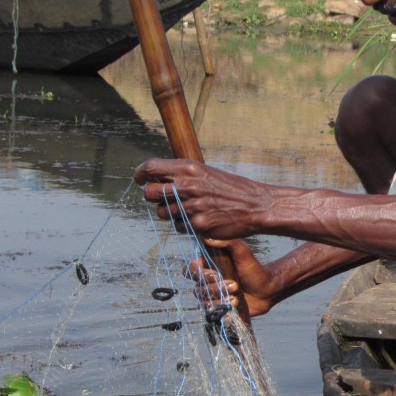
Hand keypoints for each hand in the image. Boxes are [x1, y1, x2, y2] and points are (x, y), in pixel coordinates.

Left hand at [134, 158, 270, 239]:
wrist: (256, 205)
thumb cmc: (232, 189)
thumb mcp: (207, 173)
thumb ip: (183, 175)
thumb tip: (158, 179)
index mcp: (189, 169)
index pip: (151, 168)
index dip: (140, 174)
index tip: (139, 178)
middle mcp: (187, 186)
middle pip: (149, 193)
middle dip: (151, 196)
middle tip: (161, 198)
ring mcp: (191, 207)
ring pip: (162, 213)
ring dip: (169, 213)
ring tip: (189, 210)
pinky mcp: (197, 225)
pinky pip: (178, 227)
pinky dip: (185, 225)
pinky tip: (200, 219)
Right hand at [187, 238, 279, 316]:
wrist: (266, 289)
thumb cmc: (253, 268)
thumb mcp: (243, 252)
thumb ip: (227, 242)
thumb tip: (207, 237)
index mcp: (208, 266)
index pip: (190, 269)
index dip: (198, 273)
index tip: (215, 272)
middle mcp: (207, 282)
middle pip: (197, 287)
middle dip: (215, 287)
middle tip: (234, 284)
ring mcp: (212, 296)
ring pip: (204, 300)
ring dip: (220, 297)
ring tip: (236, 295)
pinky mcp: (219, 308)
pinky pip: (211, 312)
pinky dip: (222, 308)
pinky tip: (235, 303)